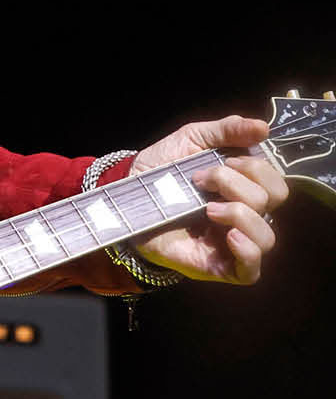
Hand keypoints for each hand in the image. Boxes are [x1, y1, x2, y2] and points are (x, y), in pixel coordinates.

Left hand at [128, 115, 285, 283]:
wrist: (123, 197)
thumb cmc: (160, 172)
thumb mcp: (191, 140)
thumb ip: (227, 130)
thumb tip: (263, 128)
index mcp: (244, 189)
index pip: (275, 183)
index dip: (256, 168)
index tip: (225, 160)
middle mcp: (244, 216)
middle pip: (270, 203)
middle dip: (237, 184)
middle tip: (201, 180)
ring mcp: (232, 243)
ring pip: (267, 237)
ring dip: (241, 214)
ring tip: (208, 208)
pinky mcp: (216, 265)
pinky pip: (251, 271)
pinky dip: (248, 251)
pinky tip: (230, 235)